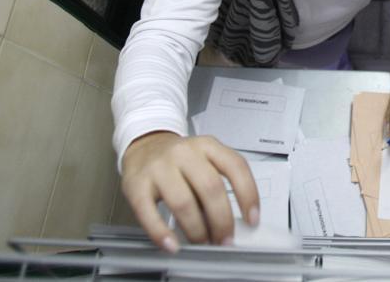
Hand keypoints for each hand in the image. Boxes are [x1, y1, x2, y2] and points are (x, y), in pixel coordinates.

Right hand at [121, 130, 258, 250]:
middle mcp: (184, 153)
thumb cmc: (179, 159)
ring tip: (202, 242)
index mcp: (207, 145)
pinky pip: (149, 213)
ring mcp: (160, 167)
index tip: (252, 219)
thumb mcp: (204, 159)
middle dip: (222, 220)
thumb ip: (220, 182)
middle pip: (211, 188)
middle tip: (225, 239)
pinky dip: (162, 233)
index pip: (235, 166)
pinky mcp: (137, 184)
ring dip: (197, 229)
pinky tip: (172, 244)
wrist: (144, 145)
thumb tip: (234, 220)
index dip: (248, 194)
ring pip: (184, 202)